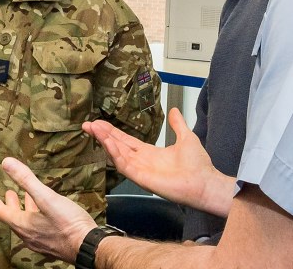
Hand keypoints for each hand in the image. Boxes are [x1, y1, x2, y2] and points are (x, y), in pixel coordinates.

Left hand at [0, 157, 96, 261]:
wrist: (88, 246)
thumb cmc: (68, 224)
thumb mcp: (46, 197)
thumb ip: (26, 179)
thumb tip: (6, 163)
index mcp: (23, 224)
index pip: (0, 211)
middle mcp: (28, 235)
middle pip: (13, 218)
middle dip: (9, 203)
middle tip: (8, 192)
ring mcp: (40, 241)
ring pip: (26, 223)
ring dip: (24, 209)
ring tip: (26, 198)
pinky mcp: (52, 243)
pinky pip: (37, 228)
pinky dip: (35, 216)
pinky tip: (45, 211)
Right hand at [84, 107, 233, 216]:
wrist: (205, 182)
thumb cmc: (198, 165)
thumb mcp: (186, 137)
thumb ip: (177, 124)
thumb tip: (174, 110)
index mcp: (149, 153)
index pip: (125, 140)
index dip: (111, 132)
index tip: (99, 122)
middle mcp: (141, 161)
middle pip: (117, 146)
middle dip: (102, 134)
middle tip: (87, 124)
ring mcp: (140, 170)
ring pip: (117, 154)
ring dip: (105, 141)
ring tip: (94, 129)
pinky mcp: (141, 178)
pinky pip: (124, 165)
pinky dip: (115, 153)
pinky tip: (107, 142)